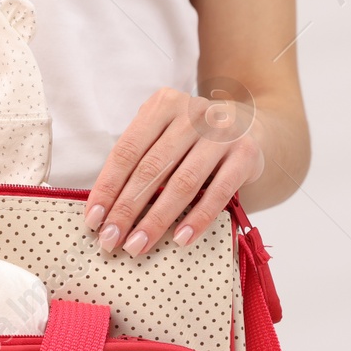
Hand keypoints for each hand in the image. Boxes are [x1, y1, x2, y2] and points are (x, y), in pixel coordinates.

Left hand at [85, 87, 265, 254]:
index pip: (127, 151)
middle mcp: (193, 113)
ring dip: (157, 219)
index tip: (93, 219)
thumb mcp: (166, 134)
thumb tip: (105, 209)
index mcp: (163, 105)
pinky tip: (180, 239)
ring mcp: (222, 133)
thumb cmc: (196, 140)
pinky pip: (218, 192)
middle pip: (151, 168)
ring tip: (137, 245)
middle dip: (126, 209)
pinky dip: (197, 218)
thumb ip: (140, 158)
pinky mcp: (246, 154)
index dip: (107, 187)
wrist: (256, 128)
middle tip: (110, 240)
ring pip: (182, 182)